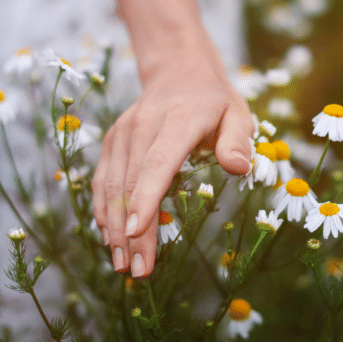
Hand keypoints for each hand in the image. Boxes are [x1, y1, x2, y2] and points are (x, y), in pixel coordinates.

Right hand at [91, 44, 253, 277]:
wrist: (180, 71)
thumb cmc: (215, 102)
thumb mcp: (239, 115)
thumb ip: (238, 141)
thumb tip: (239, 168)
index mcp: (179, 119)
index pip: (159, 162)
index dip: (146, 197)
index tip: (138, 232)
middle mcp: (144, 125)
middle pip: (132, 182)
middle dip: (132, 230)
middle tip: (137, 270)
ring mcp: (124, 132)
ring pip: (112, 184)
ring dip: (114, 226)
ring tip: (122, 264)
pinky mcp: (113, 141)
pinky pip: (103, 179)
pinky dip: (104, 210)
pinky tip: (110, 238)